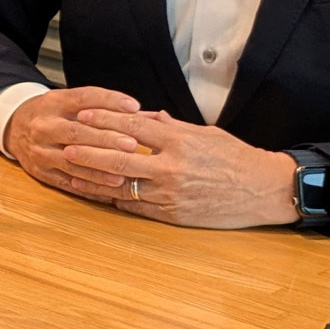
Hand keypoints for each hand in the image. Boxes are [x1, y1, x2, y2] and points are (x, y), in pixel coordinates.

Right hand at [2, 86, 146, 197]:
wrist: (14, 127)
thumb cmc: (53, 114)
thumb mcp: (69, 102)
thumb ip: (104, 107)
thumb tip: (146, 114)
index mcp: (53, 102)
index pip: (83, 97)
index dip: (109, 101)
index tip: (134, 107)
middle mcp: (43, 125)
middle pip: (76, 132)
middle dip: (106, 139)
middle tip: (133, 145)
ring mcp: (39, 150)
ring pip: (71, 161)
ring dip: (99, 168)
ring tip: (124, 173)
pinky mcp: (40, 172)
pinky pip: (67, 181)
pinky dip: (90, 186)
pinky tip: (109, 189)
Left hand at [55, 107, 300, 228]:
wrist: (264, 190)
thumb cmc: (237, 158)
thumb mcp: (206, 134)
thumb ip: (172, 126)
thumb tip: (145, 116)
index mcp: (180, 141)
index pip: (133, 126)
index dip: (105, 119)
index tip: (84, 114)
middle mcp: (171, 167)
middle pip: (119, 157)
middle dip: (88, 151)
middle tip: (65, 145)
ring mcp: (171, 193)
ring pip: (122, 185)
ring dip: (93, 179)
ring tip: (70, 172)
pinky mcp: (173, 215)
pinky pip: (136, 207)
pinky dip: (115, 199)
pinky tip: (97, 194)